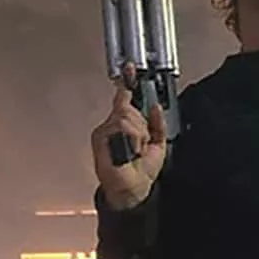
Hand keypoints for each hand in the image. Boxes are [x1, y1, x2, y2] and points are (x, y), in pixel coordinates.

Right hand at [91, 65, 166, 210]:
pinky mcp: (100, 137)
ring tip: (135, 150)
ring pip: (127, 116)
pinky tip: (129, 152)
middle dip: (142, 126)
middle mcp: (112, 125)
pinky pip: (122, 127)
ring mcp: (105, 131)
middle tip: (142, 145)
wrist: (134, 190)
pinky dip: (132, 140)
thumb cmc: (141, 172)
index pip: (125, 98)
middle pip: (128, 106)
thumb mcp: (158, 144)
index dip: (128, 82)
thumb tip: (155, 106)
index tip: (130, 68)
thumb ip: (157, 123)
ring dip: (139, 135)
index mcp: (125, 125)